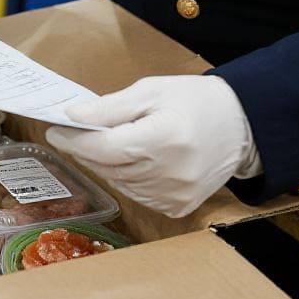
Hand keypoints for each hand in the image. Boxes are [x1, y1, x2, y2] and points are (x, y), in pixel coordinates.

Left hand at [44, 75, 261, 217]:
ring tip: (109, 143)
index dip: (75, 140)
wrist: (242, 125)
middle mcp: (170, 173)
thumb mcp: (152, 91)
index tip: (56, 130)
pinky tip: (133, 161)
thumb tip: (72, 116)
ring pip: (118, 183)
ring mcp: (175, 195)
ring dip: (105, 165)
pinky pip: (136, 195)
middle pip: (107, 167)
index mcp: (165, 139)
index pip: (104, 148)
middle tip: (73, 133)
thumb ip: (110, 107)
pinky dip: (126, 178)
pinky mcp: (178, 207)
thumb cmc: (196, 101)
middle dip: (85, 149)